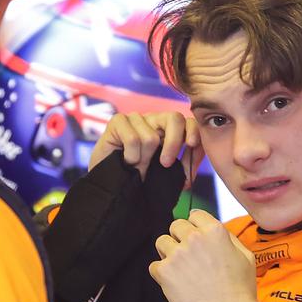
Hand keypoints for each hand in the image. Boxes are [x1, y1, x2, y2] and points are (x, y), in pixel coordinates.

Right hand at [89, 111, 203, 184]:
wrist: (108, 183)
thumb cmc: (138, 177)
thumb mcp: (164, 173)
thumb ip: (180, 169)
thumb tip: (189, 178)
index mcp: (171, 129)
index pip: (189, 122)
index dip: (194, 134)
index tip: (192, 146)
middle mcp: (155, 120)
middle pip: (175, 118)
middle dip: (174, 143)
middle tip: (166, 164)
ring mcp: (136, 118)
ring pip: (151, 137)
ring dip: (144, 159)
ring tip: (137, 166)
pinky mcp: (118, 120)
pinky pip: (133, 139)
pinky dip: (131, 156)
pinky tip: (126, 160)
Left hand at [149, 210, 264, 301]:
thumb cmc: (240, 289)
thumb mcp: (245, 256)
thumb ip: (228, 239)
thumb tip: (215, 231)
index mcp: (215, 231)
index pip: (195, 214)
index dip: (195, 225)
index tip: (194, 235)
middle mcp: (194, 238)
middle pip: (176, 226)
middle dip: (180, 238)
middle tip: (187, 254)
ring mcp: (178, 254)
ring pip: (161, 242)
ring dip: (168, 252)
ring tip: (178, 268)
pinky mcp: (165, 272)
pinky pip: (154, 266)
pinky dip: (161, 274)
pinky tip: (174, 282)